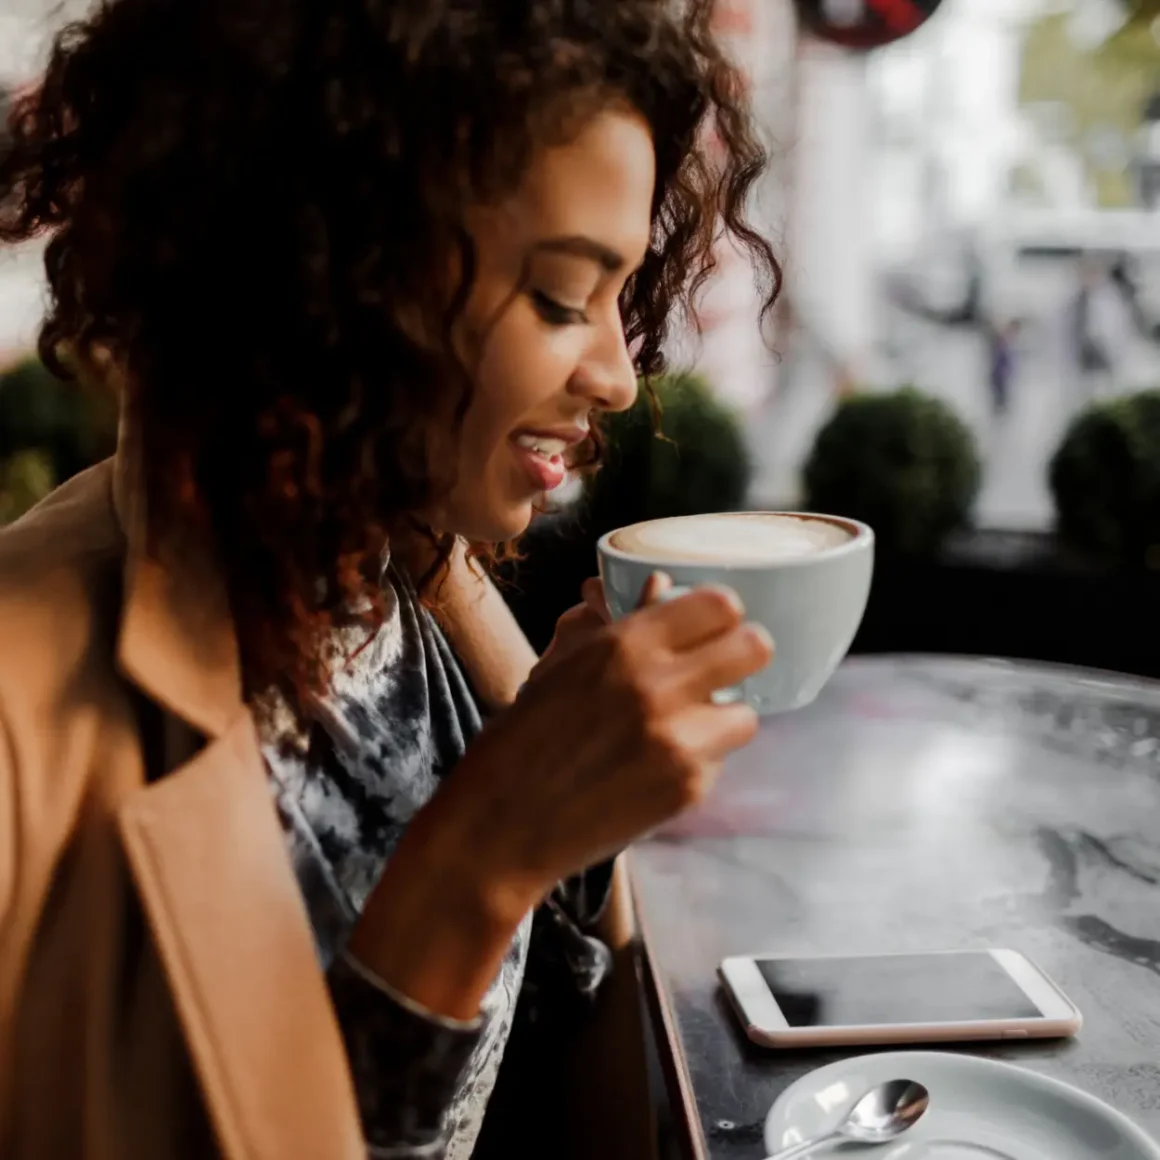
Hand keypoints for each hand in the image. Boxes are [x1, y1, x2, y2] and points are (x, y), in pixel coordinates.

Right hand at [349, 575, 770, 1020]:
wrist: (502, 827)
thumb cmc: (520, 741)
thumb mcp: (561, 667)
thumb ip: (617, 626)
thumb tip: (659, 587)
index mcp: (623, 644)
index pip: (720, 604)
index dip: (718, 614)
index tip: (709, 626)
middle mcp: (659, 686)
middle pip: (755, 647)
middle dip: (740, 654)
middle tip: (719, 667)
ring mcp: (679, 741)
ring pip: (746, 712)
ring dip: (721, 716)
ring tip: (684, 726)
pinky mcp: (688, 789)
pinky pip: (720, 759)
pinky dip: (698, 760)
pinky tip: (658, 765)